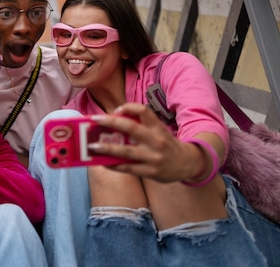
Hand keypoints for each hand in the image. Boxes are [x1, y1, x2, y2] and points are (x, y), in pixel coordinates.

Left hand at [88, 103, 207, 182]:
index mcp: (157, 127)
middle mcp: (156, 140)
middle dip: (110, 122)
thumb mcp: (159, 130)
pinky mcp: (150, 172)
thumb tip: (113, 121)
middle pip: (131, 127)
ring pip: (125, 151)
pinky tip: (103, 162)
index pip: (143, 111)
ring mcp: (153, 157)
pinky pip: (128, 168)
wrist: (187, 164)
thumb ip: (141, 125)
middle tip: (94, 120)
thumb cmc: (166, 144)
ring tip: (92, 146)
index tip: (115, 110)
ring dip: (106, 148)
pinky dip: (114, 165)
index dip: (128, 108)